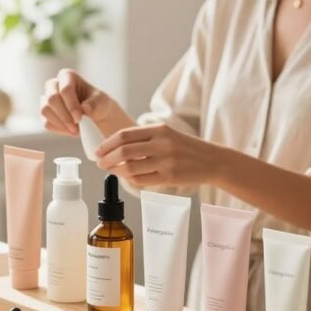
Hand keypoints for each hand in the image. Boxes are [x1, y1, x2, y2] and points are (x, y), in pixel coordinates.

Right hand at [40, 69, 110, 136]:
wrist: (95, 114)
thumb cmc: (97, 103)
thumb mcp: (101, 102)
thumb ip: (93, 104)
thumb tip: (84, 109)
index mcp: (67, 76)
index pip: (65, 89)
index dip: (71, 105)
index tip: (80, 118)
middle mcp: (53, 84)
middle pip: (52, 99)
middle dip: (64, 116)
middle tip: (77, 127)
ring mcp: (46, 99)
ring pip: (45, 111)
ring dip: (61, 124)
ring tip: (76, 130)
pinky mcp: (45, 113)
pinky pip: (46, 123)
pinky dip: (59, 129)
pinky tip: (70, 131)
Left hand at [95, 123, 216, 187]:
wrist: (212, 161)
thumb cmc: (187, 148)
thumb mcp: (168, 135)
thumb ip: (145, 138)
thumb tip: (116, 146)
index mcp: (160, 130)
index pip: (125, 135)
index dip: (107, 143)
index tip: (98, 150)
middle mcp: (162, 144)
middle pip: (124, 151)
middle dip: (106, 158)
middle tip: (100, 163)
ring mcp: (166, 161)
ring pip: (130, 167)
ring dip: (115, 170)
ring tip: (111, 171)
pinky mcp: (169, 177)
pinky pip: (141, 180)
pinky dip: (129, 180)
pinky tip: (127, 178)